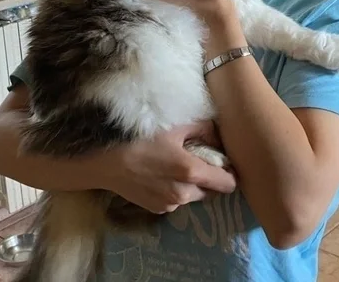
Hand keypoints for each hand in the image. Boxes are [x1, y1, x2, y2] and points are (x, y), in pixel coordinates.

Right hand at [104, 122, 235, 213]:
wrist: (107, 162)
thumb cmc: (142, 138)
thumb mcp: (175, 127)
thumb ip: (203, 129)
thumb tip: (219, 136)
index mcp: (192, 172)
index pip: (228, 184)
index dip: (230, 174)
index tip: (225, 164)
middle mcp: (185, 193)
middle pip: (211, 191)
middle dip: (209, 178)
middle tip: (197, 161)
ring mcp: (171, 205)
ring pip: (193, 196)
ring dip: (192, 185)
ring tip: (176, 167)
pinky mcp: (158, 210)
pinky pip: (176, 201)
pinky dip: (175, 191)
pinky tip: (161, 176)